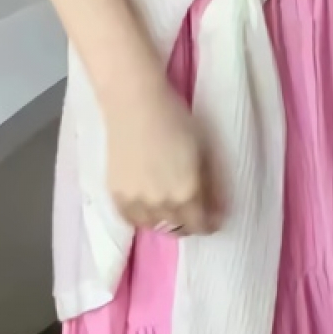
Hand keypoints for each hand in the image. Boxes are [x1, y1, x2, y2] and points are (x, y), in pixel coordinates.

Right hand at [105, 79, 226, 236]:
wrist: (135, 106)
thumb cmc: (177, 121)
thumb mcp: (204, 152)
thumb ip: (211, 184)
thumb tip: (217, 208)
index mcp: (186, 193)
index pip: (200, 224)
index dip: (210, 224)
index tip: (214, 218)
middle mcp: (160, 204)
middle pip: (178, 228)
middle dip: (190, 223)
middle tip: (195, 212)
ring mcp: (135, 201)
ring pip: (153, 226)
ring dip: (166, 222)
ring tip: (171, 210)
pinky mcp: (115, 194)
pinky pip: (130, 219)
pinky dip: (142, 218)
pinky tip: (148, 208)